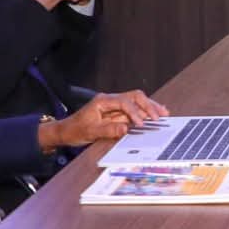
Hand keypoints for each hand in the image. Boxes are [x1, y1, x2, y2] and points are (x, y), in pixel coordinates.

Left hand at [40, 90, 169, 148]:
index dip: (134, 112)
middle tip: (160, 115)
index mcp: (102, 101)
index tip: (141, 124)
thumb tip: (125, 128)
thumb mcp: (90, 132)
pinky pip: (134, 110)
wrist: (65, 131)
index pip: (124, 102)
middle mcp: (110, 100)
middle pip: (134, 97)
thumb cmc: (74, 130)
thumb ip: (108, 130)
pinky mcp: (116, 113)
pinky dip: (145, 113)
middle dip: (148, 105)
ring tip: (163, 114)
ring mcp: (114, 106)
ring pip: (136, 102)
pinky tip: (154, 116)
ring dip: (149, 107)